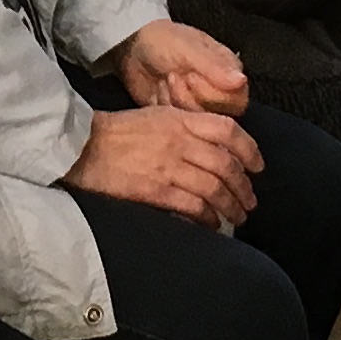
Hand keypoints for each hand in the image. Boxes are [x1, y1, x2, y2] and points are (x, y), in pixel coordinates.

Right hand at [63, 106, 262, 227]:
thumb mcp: (155, 115)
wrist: (82, 148)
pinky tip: (211, 224)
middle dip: (243, 187)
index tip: (258, 167)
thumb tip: (214, 146)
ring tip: (236, 217)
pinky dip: (208, 217)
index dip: (250, 149)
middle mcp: (179, 142)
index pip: (228, 130)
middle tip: (250, 201)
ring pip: (215, 188)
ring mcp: (168, 167)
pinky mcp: (156, 191)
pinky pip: (193, 206)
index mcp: (180, 119)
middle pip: (226, 164)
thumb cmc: (117, 132)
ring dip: (231, 206)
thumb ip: (185, 126)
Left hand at [115, 18, 248, 114]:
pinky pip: (179, 126)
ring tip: (165, 81)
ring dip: (176, 102)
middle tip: (173, 77)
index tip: (190, 76)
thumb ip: (214, 66)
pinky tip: (159, 90)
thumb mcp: (187, 48)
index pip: (235, 99)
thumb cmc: (164, 41)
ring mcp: (199, 105)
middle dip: (190, 98)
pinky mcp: (181, 115)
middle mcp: (218, 91)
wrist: (133, 50)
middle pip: (218, 115)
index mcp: (228, 71)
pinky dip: (166, 108)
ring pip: (197, 122)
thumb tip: (241, 80)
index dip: (212, 93)